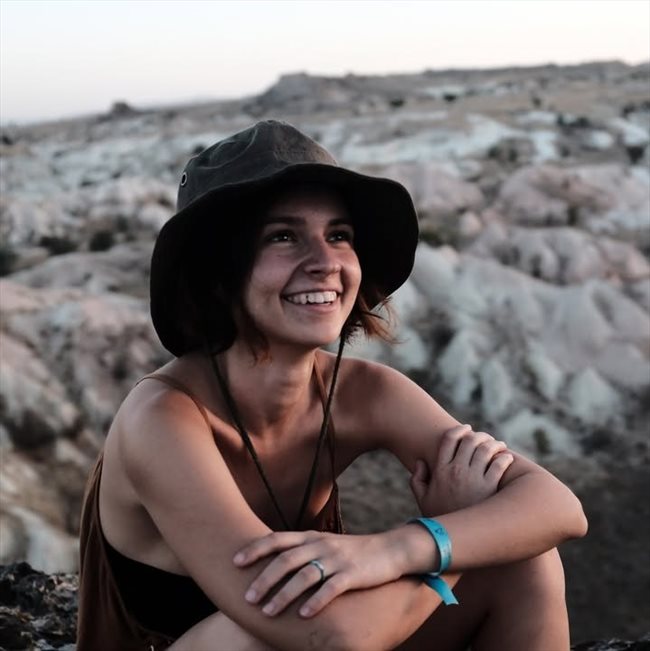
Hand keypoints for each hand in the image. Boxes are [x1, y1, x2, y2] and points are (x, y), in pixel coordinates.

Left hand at [233, 530, 405, 617]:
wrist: (389, 549)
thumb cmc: (352, 552)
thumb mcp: (325, 545)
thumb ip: (302, 550)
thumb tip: (273, 563)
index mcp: (311, 537)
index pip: (278, 539)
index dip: (256, 549)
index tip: (236, 561)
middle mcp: (321, 545)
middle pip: (287, 560)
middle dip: (265, 579)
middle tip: (247, 598)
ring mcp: (337, 559)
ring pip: (305, 576)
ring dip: (284, 595)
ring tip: (268, 612)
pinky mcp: (353, 574)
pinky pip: (332, 588)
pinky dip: (316, 601)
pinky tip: (304, 615)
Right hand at [410, 424, 513, 515]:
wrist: (454, 542)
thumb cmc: (440, 521)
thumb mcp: (422, 500)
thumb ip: (417, 480)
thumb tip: (420, 462)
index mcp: (440, 471)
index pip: (449, 439)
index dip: (459, 430)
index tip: (466, 428)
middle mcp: (456, 471)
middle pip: (470, 440)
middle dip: (479, 435)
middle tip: (486, 438)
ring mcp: (473, 479)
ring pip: (486, 449)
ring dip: (494, 443)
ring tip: (499, 446)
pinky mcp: (490, 488)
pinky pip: (500, 464)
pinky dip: (505, 457)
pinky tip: (507, 458)